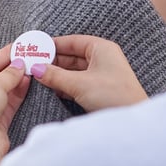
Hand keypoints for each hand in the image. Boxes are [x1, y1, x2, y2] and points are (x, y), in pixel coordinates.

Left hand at [0, 45, 29, 165]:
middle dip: (12, 68)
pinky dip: (18, 93)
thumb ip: (7, 74)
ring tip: (32, 67)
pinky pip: (9, 102)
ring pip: (3, 89)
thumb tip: (19, 65)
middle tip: (30, 56)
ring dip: (17, 80)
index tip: (18, 47)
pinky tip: (28, 82)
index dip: (3, 55)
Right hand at [31, 34, 147, 111]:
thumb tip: (35, 68)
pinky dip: (64, 84)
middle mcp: (102, 59)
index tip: (36, 49)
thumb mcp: (79, 84)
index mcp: (101, 49)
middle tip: (33, 65)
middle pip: (71, 56)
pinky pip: (77, 82)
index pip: (72, 41)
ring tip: (38, 77)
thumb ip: (55, 75)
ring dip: (57, 74)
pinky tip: (51, 88)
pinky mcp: (99, 89)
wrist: (133, 124)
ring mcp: (101, 75)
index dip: (53, 45)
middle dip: (53, 61)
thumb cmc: (113, 96)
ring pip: (73, 70)